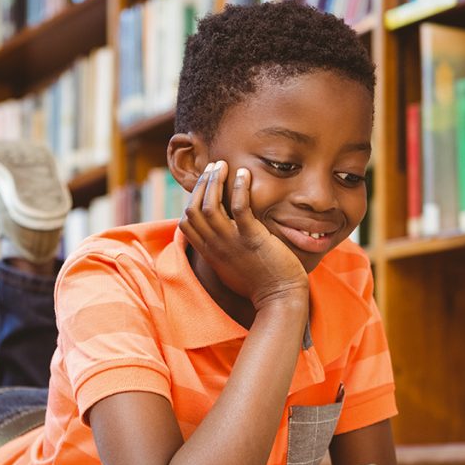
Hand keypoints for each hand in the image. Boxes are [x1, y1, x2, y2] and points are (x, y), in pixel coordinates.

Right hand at [179, 161, 307, 309]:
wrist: (279, 299)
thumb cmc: (259, 283)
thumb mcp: (230, 267)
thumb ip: (221, 250)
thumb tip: (220, 236)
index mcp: (209, 252)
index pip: (186, 222)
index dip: (191, 199)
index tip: (205, 185)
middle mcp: (215, 246)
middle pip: (194, 209)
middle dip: (202, 184)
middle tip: (213, 167)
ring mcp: (232, 243)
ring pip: (210, 206)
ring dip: (214, 182)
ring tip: (223, 165)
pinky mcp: (252, 239)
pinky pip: (240, 208)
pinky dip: (240, 188)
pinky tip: (244, 174)